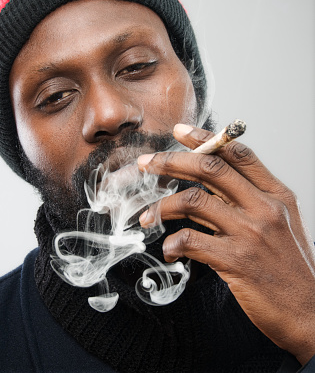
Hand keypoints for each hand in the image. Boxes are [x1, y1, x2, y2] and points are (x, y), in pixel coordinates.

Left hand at [138, 124, 314, 365]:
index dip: (204, 137)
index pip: (236, 154)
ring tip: (148, 216)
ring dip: (163, 206)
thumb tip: (206, 184)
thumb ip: (247, 200)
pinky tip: (168, 249)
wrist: (309, 312)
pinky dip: (172, 243)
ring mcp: (250, 233)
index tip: (179, 131)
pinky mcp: (237, 261)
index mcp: (276, 194)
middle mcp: (264, 207)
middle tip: (146, 164)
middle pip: (209, 168)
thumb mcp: (279, 223)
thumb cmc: (289, 266)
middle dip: (171, 162)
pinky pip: (191, 240)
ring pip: (193, 201)